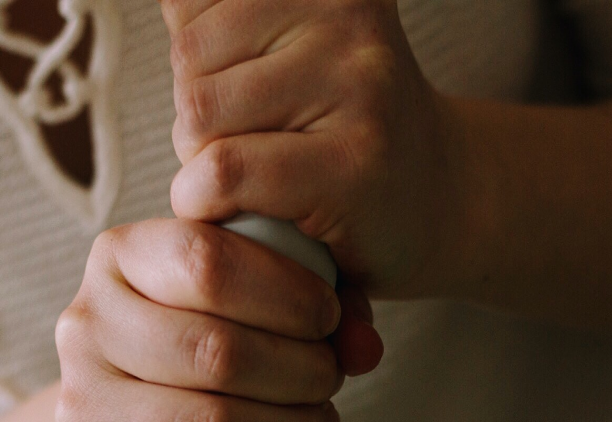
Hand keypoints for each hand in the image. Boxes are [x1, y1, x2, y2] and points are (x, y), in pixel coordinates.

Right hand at [54, 217, 347, 421]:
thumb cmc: (191, 360)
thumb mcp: (239, 304)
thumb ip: (308, 302)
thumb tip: (365, 344)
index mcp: (120, 259)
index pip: (208, 261)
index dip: (289, 296)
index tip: (328, 322)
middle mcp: (86, 327)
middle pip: (216, 351)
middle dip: (301, 373)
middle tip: (328, 383)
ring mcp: (77, 409)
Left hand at [162, 0, 458, 298]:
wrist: (443, 203)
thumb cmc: (344, 138)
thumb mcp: (291, 53)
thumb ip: (226, 22)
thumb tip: (168, 6)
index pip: (190, 8)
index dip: (198, 70)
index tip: (248, 102)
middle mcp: (346, 12)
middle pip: (188, 60)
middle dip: (198, 122)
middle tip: (255, 152)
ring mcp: (356, 84)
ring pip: (198, 116)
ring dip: (202, 167)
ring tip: (257, 182)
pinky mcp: (351, 163)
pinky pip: (224, 172)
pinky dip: (207, 202)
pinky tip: (237, 212)